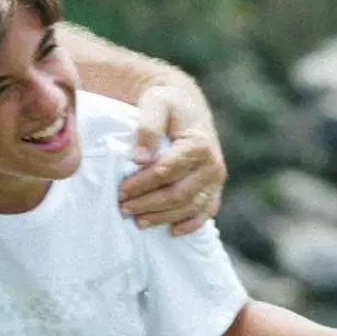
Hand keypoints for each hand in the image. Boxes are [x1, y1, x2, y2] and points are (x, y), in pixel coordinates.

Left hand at [117, 84, 226, 234]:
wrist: (187, 105)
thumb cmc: (167, 104)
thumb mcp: (155, 104)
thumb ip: (147, 127)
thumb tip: (139, 159)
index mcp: (199, 144)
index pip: (166, 172)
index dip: (141, 184)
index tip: (120, 191)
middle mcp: (212, 164)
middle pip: (177, 194)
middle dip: (148, 204)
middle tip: (123, 208)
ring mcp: (216, 179)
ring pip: (189, 207)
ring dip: (162, 217)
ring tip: (137, 220)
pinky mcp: (215, 188)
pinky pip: (206, 212)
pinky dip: (189, 225)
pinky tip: (171, 231)